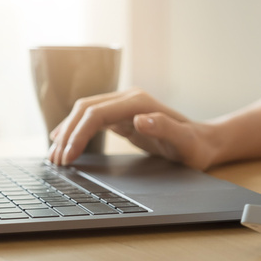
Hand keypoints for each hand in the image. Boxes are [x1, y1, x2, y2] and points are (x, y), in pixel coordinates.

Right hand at [47, 88, 217, 168]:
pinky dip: (77, 131)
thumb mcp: (185, 142)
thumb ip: (165, 128)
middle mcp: (129, 100)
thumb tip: (140, 119)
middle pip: (85, 110)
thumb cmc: (196, 146)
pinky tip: (65, 142)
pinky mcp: (124, 117)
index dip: (78, 134)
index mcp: (139, 103)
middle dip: (67, 134)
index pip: (96, 113)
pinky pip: (93, 121)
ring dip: (68, 132)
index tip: (68, 156)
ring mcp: (125, 107)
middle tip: (55, 160)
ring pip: (85, 114)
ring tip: (55, 156)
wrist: (205, 143)